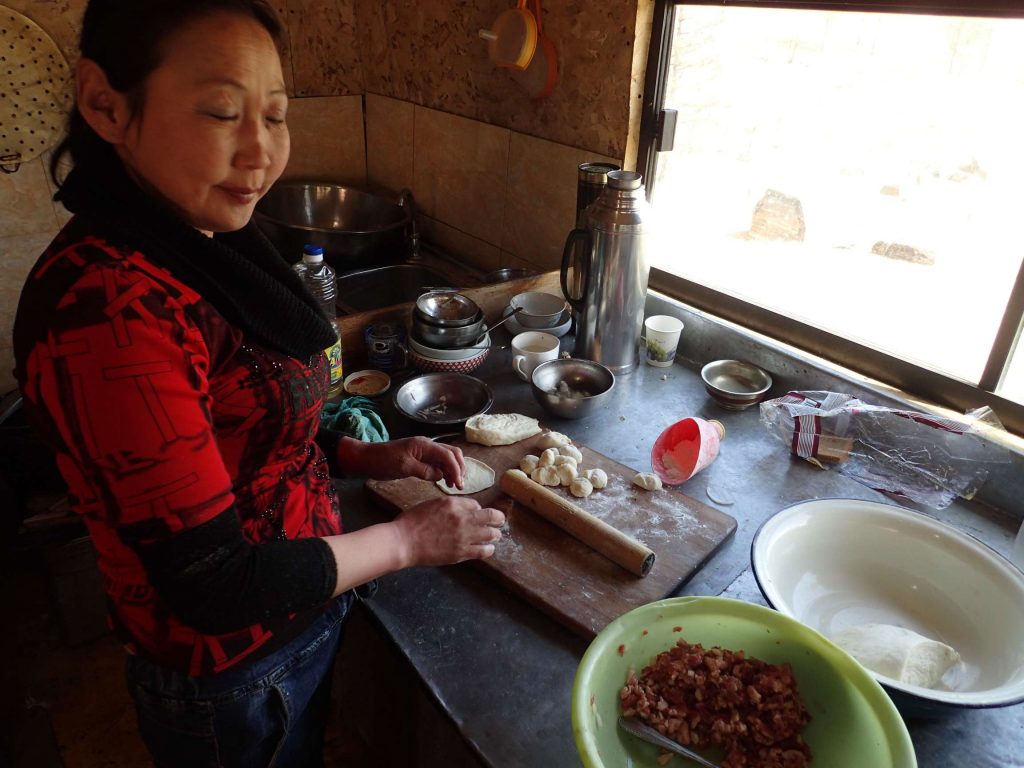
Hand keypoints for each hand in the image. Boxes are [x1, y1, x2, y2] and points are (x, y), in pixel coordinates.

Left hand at [339, 436, 465, 488]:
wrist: (368, 458)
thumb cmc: (383, 461)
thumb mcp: (404, 467)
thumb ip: (424, 470)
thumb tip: (441, 475)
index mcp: (424, 445)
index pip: (448, 455)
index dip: (456, 469)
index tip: (459, 485)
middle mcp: (427, 445)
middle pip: (452, 453)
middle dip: (459, 468)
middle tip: (460, 485)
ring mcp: (424, 451)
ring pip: (447, 457)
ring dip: (453, 469)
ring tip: (454, 485)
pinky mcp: (420, 457)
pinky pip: (438, 462)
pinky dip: (444, 470)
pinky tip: (444, 480)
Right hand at [392, 496, 504, 565]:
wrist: (403, 541)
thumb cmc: (413, 522)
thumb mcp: (432, 504)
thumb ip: (450, 505)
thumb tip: (466, 509)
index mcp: (453, 503)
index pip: (476, 504)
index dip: (478, 510)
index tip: (477, 515)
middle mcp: (462, 518)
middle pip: (491, 516)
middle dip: (497, 519)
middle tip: (499, 522)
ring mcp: (464, 536)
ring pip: (491, 534)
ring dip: (495, 534)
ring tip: (495, 536)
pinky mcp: (462, 552)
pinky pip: (484, 551)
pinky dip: (489, 549)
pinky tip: (488, 548)